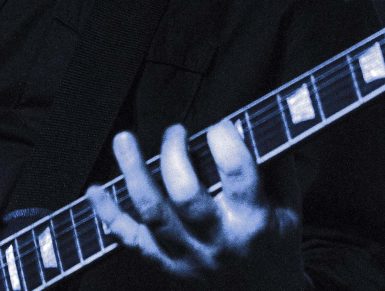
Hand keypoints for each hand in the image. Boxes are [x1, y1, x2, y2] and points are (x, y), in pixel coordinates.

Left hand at [87, 121, 302, 289]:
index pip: (237, 173)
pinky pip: (130, 240)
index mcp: (254, 221)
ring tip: (123, 138)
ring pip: (152, 213)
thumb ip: (274, 164)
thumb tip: (250, 119)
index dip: (224, 139)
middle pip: (185, 193)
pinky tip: (94, 190)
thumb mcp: (290, 207)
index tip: (218, 125)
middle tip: (175, 131)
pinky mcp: (166, 265)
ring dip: (133, 172)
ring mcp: (188, 256)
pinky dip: (108, 215)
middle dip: (174, 153)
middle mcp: (218, 240)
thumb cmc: (276, 242)